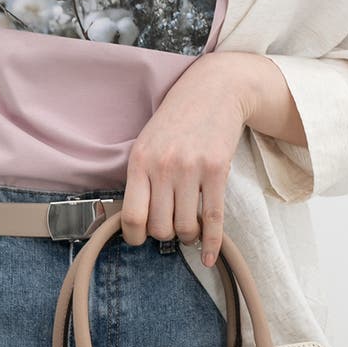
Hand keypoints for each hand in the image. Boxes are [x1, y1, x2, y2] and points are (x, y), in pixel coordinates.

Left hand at [121, 51, 305, 266]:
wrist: (214, 90)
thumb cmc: (177, 121)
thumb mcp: (146, 143)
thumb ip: (139, 178)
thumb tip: (135, 221)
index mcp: (139, 161)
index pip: (131, 216)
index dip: (135, 236)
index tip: (141, 237)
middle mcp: (163, 166)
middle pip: (159, 227)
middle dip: (164, 236)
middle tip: (170, 228)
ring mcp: (191, 169)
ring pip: (185, 227)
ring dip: (187, 237)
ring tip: (189, 230)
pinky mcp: (216, 170)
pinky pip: (213, 219)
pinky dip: (211, 243)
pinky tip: (209, 257)